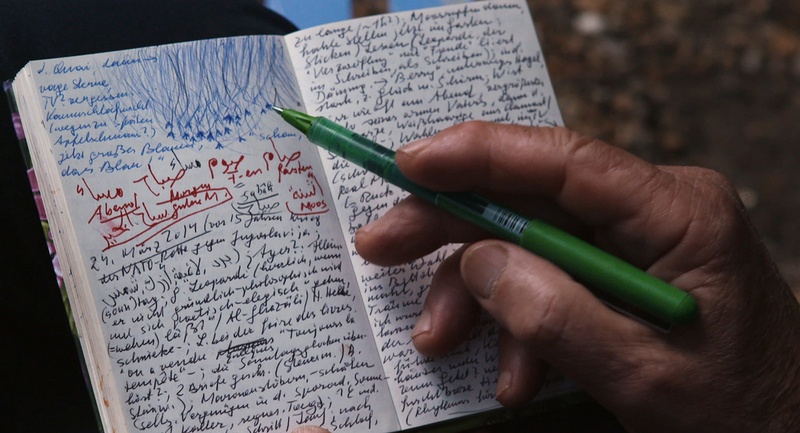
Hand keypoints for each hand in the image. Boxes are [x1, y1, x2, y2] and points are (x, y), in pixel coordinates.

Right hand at [355, 122, 799, 432]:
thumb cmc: (738, 411)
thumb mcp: (640, 374)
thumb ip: (554, 315)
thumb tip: (478, 261)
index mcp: (678, 213)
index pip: (563, 161)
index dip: (478, 154)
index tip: (409, 164)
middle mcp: (654, 210)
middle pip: (531, 196)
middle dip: (453, 228)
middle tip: (383, 245)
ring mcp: (636, 240)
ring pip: (529, 244)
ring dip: (479, 295)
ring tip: (440, 342)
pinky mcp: (619, 271)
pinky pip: (549, 279)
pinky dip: (517, 323)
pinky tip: (513, 372)